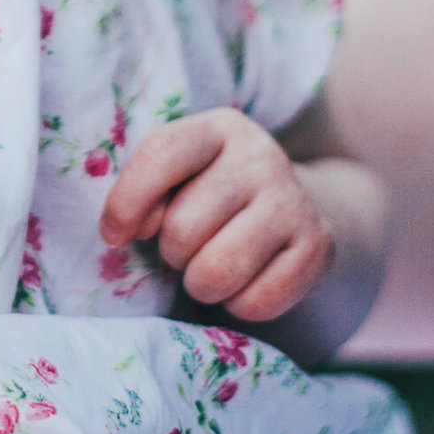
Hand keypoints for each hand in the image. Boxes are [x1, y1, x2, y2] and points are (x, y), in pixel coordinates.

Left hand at [98, 108, 333, 321]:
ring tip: (211, 266)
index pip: (161, 155)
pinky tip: (248, 280)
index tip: (114, 235)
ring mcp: (293, 200)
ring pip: (216, 271)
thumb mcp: (177, 177)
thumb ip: (142, 192)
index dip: (127, 202)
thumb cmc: (210, 195)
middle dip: (172, 252)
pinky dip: (241, 305)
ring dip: (201, 284)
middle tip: (187, 247)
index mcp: (217, 128)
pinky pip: (256, 302)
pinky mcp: (318, 246)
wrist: (293, 210)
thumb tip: (120, 230)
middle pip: (182, 229)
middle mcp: (260, 156)